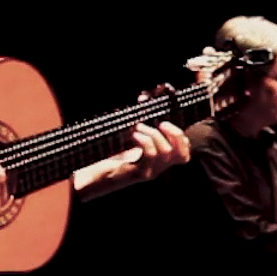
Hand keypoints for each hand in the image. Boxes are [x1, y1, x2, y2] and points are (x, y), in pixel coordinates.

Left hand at [74, 121, 189, 197]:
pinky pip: (149, 155)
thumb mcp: (127, 138)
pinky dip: (145, 141)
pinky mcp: (139, 174)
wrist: (93, 177)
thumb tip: (143, 98)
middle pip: (182, 155)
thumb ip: (139, 124)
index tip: (165, 124)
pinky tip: (134, 135)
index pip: (184, 155)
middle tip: (160, 124)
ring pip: (166, 152)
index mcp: (157, 161)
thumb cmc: (107, 156)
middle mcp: (158, 169)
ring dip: (153, 134)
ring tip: (138, 128)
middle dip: (175, 134)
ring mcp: (150, 172)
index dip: (181, 139)